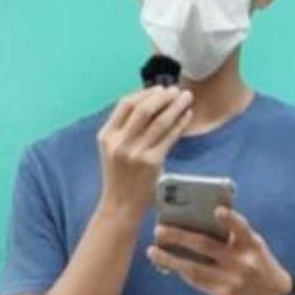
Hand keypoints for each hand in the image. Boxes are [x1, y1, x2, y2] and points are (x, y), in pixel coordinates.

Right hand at [97, 85, 192, 219]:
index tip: (160, 88)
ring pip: (160, 121)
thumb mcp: (112, 149)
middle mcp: (119, 142)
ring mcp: (136, 153)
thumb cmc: (120, 176)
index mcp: (107, 135)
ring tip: (187, 98)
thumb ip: (125, 128)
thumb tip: (152, 102)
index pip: (125, 104)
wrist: (121, 205)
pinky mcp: (152, 163)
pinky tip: (187, 116)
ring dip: (176, 106)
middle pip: (144, 108)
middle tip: (177, 90)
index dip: (145, 93)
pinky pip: (170, 136)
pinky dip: (181, 123)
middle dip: (163, 96)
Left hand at [147, 207, 293, 294]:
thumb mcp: (254, 246)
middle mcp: (242, 262)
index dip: (230, 219)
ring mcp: (232, 280)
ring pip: (194, 268)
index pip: (241, 228)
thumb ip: (232, 236)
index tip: (217, 211)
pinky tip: (168, 263)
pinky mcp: (223, 294)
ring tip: (152, 250)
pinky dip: (181, 270)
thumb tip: (194, 223)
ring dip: (170, 259)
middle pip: (206, 246)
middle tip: (159, 229)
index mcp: (252, 244)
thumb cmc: (257, 263)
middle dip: (180, 236)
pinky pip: (197, 281)